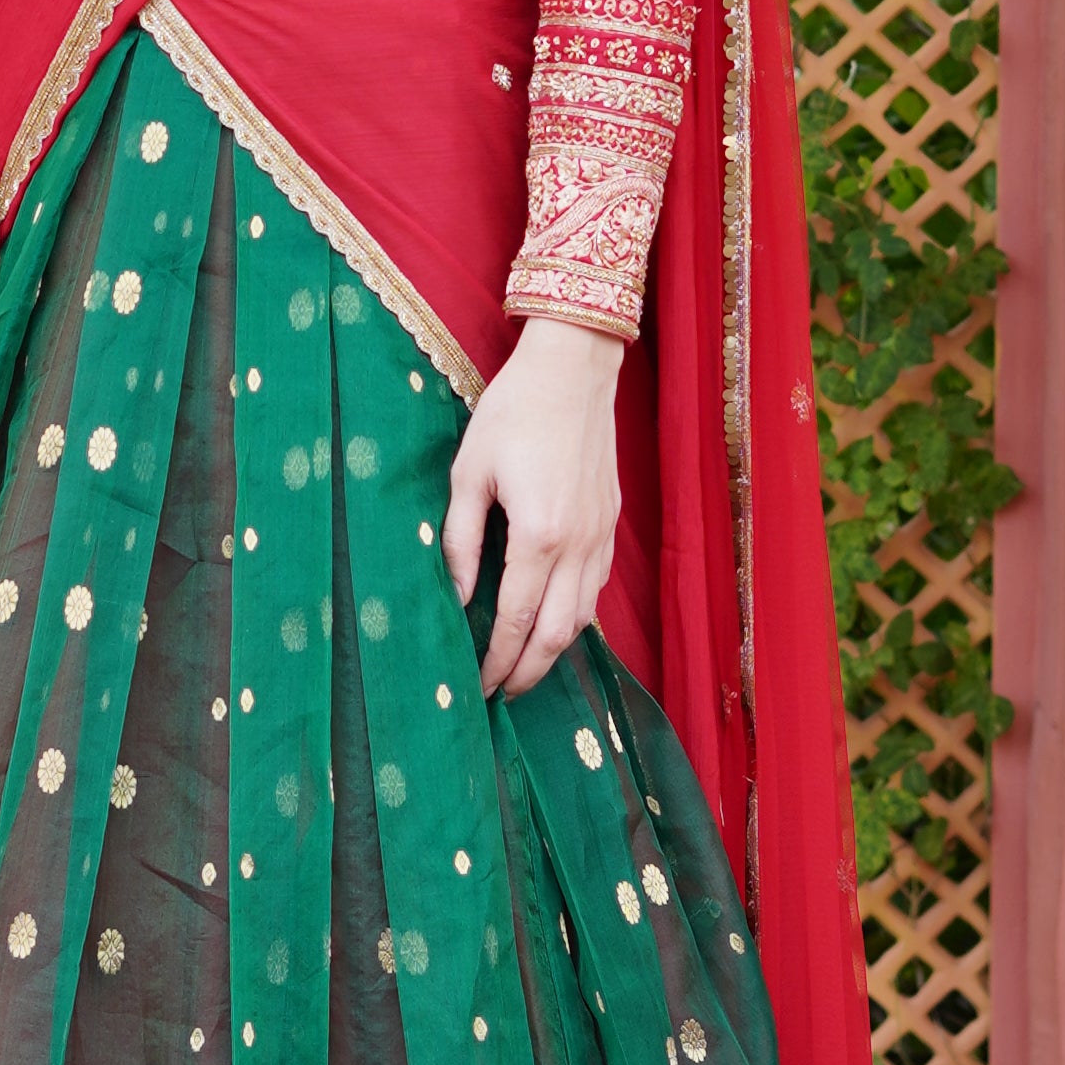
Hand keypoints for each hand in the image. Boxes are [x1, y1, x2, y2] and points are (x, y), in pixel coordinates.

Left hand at [443, 317, 624, 696]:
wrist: (573, 369)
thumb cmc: (513, 412)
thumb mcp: (468, 473)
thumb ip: (460, 540)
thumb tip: (454, 596)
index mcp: (538, 535)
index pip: (515, 621)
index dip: (496, 662)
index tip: (478, 687)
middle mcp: (578, 545)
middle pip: (556, 635)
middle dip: (528, 673)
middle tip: (500, 695)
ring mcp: (601, 536)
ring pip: (583, 618)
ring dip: (553, 651)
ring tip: (523, 667)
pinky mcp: (611, 523)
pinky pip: (596, 588)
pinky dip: (575, 618)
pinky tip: (553, 622)